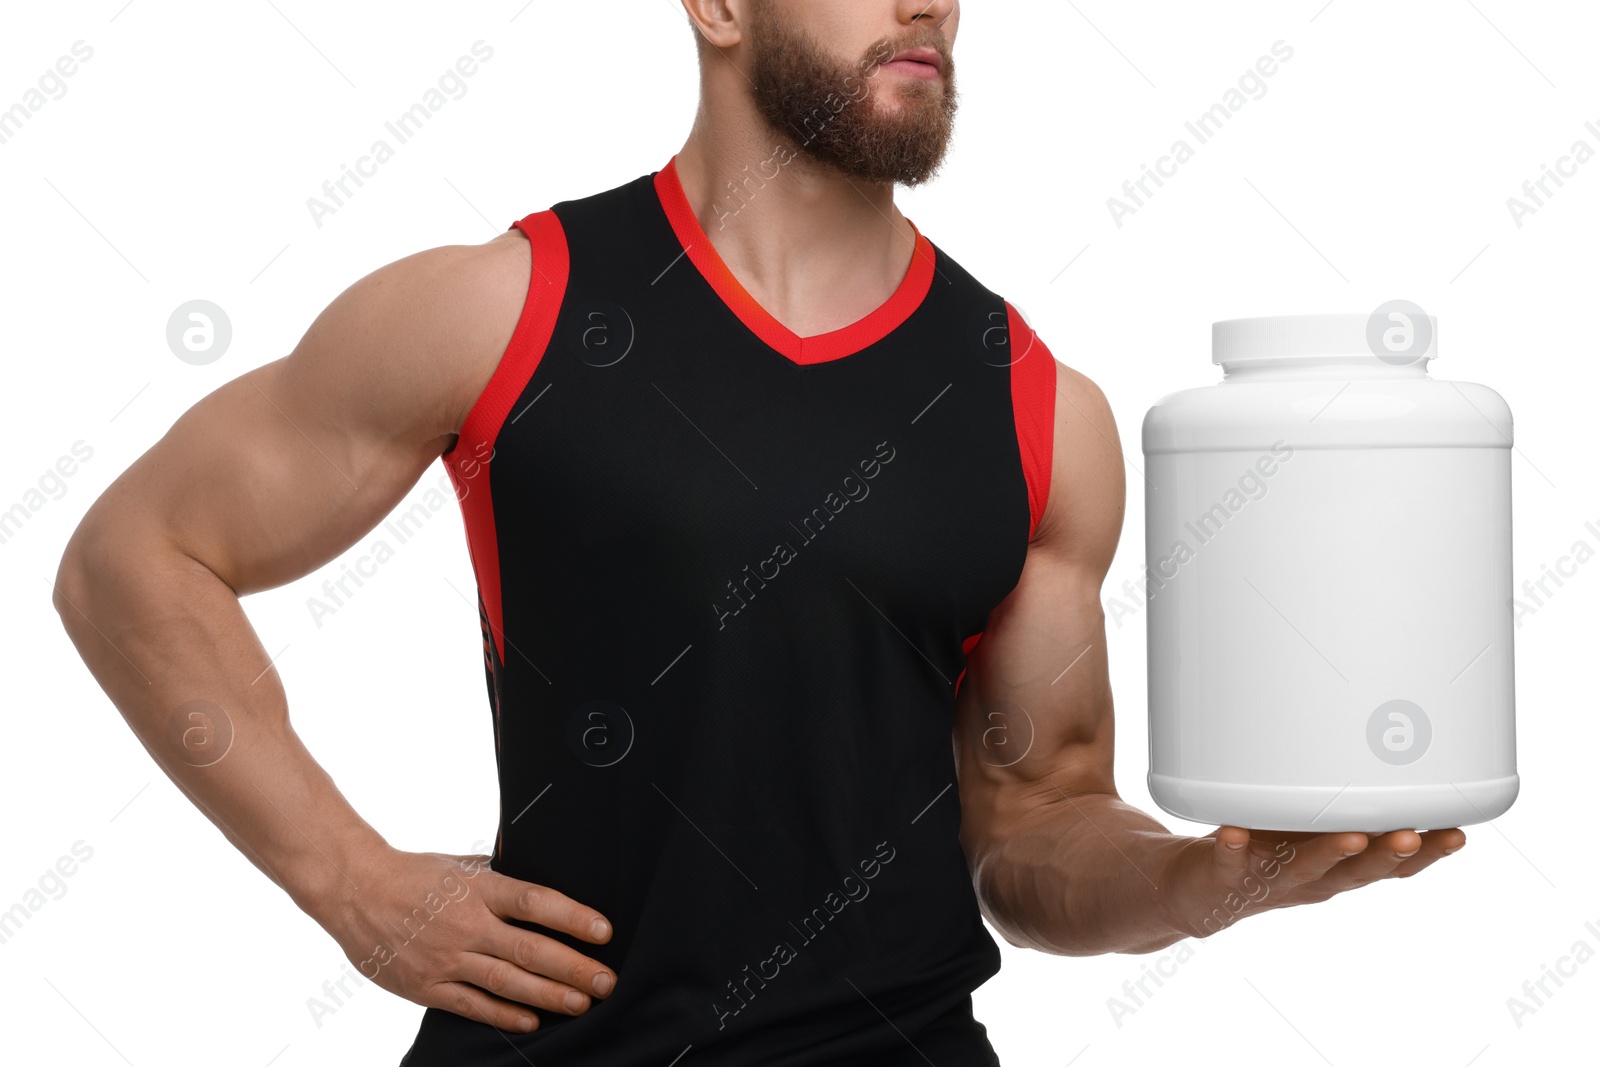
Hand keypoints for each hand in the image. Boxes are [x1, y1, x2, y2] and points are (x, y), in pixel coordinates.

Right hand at [315, 845, 616, 1032]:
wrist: (355, 891)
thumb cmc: (416, 874)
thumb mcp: (462, 865)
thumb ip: (501, 873)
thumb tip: (541, 868)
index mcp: (478, 888)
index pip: (534, 902)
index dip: (572, 917)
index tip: (604, 931)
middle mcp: (466, 923)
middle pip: (528, 949)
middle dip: (573, 967)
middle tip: (607, 980)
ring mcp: (446, 957)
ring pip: (506, 982)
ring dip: (548, 995)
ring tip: (582, 1002)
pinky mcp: (427, 985)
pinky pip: (472, 1005)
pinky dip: (505, 1013)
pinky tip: (533, 1020)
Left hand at [1154, 825, 1466, 939]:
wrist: (1204, 890)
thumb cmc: (1268, 846)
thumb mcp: (1314, 825)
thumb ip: (1345, 796)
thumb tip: (1384, 737)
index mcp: (1341, 867)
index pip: (1393, 866)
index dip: (1428, 855)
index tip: (1459, 834)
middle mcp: (1313, 878)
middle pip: (1358, 872)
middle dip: (1387, 854)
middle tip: (1412, 835)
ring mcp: (1269, 879)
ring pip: (1303, 869)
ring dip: (1327, 854)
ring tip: (1348, 836)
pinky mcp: (1224, 875)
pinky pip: (1228, 862)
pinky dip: (1233, 847)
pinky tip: (1232, 831)